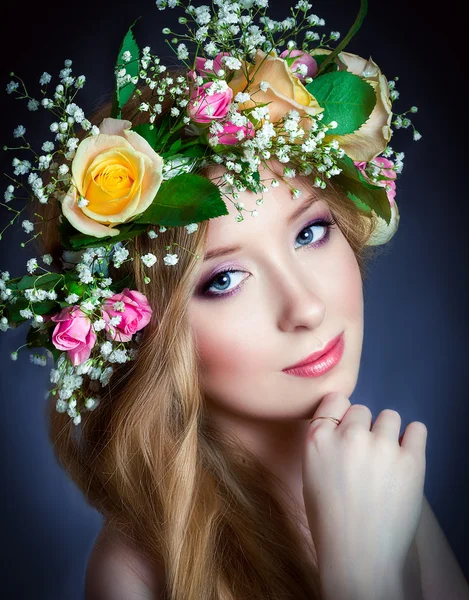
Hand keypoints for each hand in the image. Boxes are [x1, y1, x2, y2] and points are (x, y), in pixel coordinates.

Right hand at [302, 392, 427, 589]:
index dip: (342, 416)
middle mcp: (350, 436)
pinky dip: (412, 440)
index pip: (336, 400)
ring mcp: (382, 446)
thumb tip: (344, 428)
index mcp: (319, 439)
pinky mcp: (411, 460)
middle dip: (365, 429)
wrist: (358, 555)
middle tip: (366, 457)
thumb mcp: (311, 473)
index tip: (347, 431)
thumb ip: (325, 444)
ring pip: (390, 417)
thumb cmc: (331, 520)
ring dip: (388, 434)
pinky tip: (406, 456)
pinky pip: (417, 429)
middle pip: (362, 410)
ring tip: (386, 461)